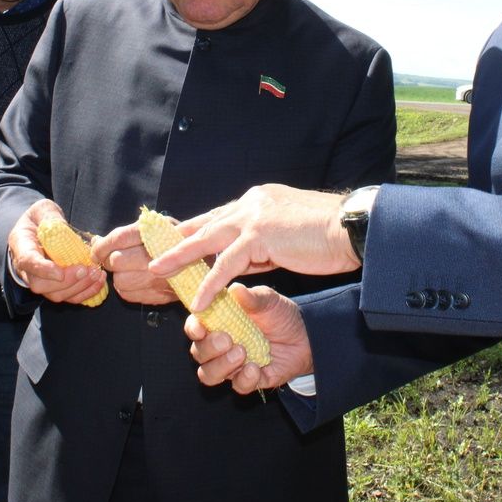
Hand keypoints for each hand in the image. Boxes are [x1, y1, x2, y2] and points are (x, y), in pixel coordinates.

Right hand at [7, 199, 106, 305]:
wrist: (36, 230)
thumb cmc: (39, 219)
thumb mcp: (42, 210)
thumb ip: (50, 217)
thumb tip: (61, 228)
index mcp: (21, 245)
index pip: (27, 261)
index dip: (43, 269)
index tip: (59, 272)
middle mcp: (27, 268)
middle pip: (40, 285)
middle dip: (66, 281)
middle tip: (86, 270)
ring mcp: (41, 279)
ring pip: (55, 295)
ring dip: (78, 288)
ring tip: (97, 274)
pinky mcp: (55, 286)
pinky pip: (67, 297)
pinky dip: (85, 293)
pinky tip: (98, 282)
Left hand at [91, 221, 177, 305]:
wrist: (204, 262)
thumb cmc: (173, 242)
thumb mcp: (153, 229)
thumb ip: (123, 235)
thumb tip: (95, 241)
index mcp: (157, 232)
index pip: (119, 238)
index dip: (102, 247)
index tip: (95, 252)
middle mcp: (159, 256)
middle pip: (117, 261)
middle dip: (111, 261)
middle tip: (116, 260)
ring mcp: (162, 278)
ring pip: (120, 281)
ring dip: (120, 276)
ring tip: (129, 271)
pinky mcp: (161, 296)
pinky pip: (128, 295)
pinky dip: (127, 289)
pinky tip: (136, 281)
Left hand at [147, 184, 357, 311]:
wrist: (351, 228)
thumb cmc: (327, 235)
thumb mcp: (287, 235)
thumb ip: (262, 243)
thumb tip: (244, 259)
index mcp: (257, 200)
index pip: (217, 217)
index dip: (193, 231)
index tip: (172, 242)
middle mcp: (251, 203)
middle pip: (204, 223)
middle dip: (176, 240)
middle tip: (150, 253)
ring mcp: (254, 216)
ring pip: (207, 239)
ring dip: (179, 257)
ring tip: (156, 271)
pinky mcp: (261, 235)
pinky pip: (227, 264)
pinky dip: (210, 282)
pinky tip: (199, 300)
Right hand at [186, 285, 311, 392]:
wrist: (306, 336)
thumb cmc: (280, 315)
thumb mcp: (268, 300)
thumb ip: (251, 297)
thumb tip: (235, 289)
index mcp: (219, 323)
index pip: (195, 327)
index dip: (193, 328)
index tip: (201, 327)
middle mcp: (220, 346)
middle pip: (198, 353)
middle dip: (209, 348)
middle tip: (228, 339)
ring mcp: (233, 365)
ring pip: (209, 374)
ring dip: (221, 366)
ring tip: (242, 353)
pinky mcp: (249, 380)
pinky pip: (237, 386)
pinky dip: (244, 379)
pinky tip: (256, 367)